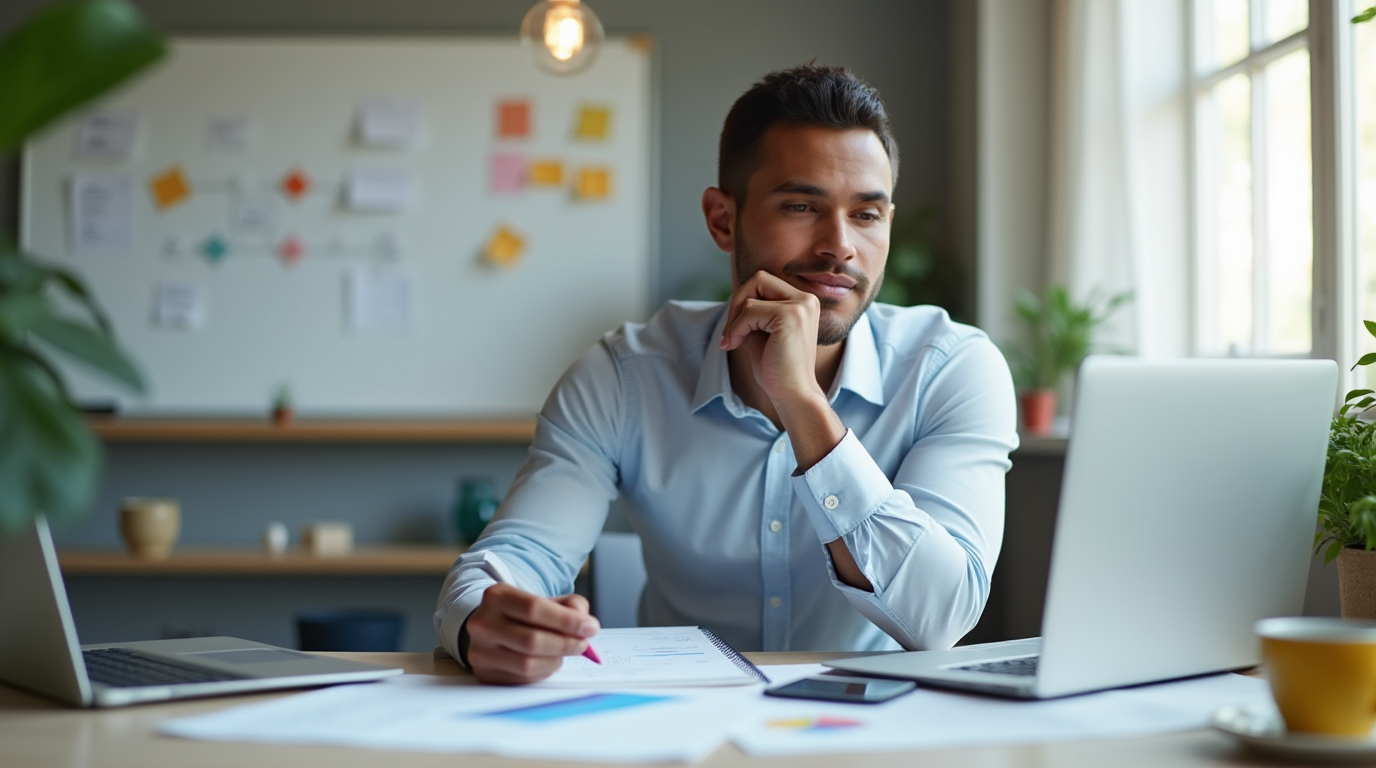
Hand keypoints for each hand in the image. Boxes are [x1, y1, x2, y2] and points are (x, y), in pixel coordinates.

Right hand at [464, 583, 599, 684]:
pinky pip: (522, 679)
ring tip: (565, 653)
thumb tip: (584, 622)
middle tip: (583, 644)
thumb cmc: (523, 614)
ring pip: (527, 664)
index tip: (590, 627)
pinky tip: (549, 662)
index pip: (535, 608)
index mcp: (497, 597)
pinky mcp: (484, 673)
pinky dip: (543, 672)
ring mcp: (480, 651)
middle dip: (565, 644)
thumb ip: (571, 605)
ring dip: (556, 660)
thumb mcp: (545, 600)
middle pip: (532, 640)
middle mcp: (483, 623)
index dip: (566, 620)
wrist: (491, 628)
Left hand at [719, 270, 825, 407]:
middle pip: (759, 278)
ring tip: (733, 341)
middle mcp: (806, 299)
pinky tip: (735, 345)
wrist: (793, 394)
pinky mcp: (790, 316)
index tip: (736, 328)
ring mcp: (801, 306)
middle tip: (730, 331)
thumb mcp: (763, 332)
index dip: (744, 301)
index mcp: (803, 302)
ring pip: (751, 296)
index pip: (764, 282)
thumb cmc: (777, 369)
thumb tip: (735, 296)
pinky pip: (750, 311)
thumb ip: (755, 312)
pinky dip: (736, 328)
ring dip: (735, 320)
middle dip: (738, 302)